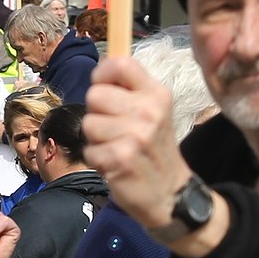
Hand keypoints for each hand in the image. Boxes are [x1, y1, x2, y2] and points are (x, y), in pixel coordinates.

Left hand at [82, 56, 224, 254]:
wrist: (170, 194)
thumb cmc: (153, 148)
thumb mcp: (153, 112)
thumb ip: (129, 91)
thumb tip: (99, 71)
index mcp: (157, 94)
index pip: (120, 64)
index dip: (102, 75)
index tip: (105, 89)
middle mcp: (149, 111)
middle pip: (95, 95)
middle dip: (97, 113)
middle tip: (115, 129)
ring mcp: (136, 135)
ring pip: (88, 124)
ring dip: (96, 140)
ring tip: (116, 147)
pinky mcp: (121, 159)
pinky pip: (89, 150)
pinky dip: (97, 160)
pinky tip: (115, 164)